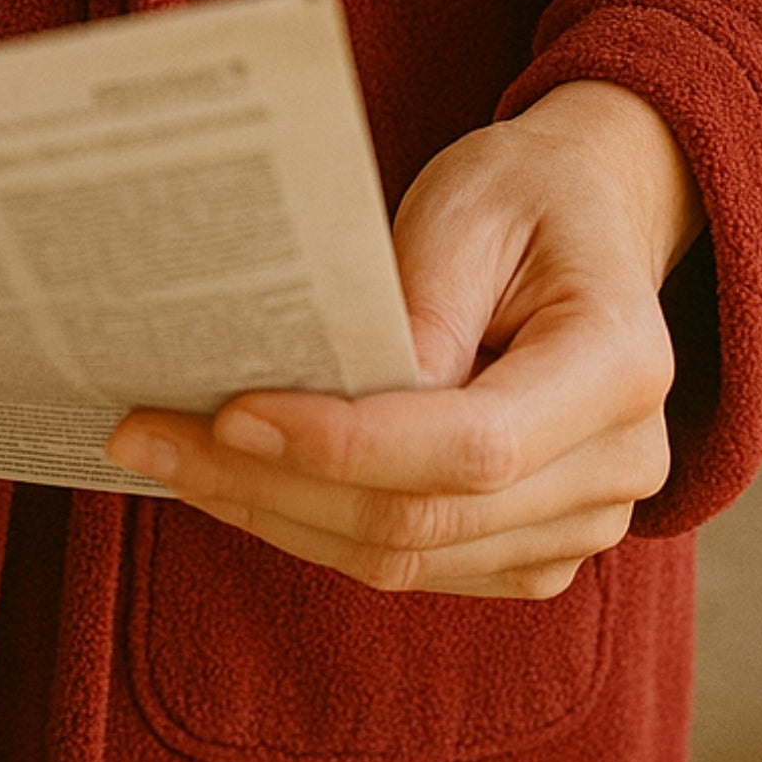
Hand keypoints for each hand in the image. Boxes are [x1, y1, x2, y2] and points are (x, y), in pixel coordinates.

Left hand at [105, 81, 703, 597]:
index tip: (227, 413)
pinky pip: (408, 564)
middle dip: (267, 483)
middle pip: (421, 518)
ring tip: (158, 453)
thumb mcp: (467, 206)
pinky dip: (305, 523)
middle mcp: (619, 468)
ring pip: (403, 558)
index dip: (343, 444)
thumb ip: (417, 305)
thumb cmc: (520, 197)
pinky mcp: (526, 547)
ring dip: (268, 511)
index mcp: (619, 368)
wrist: (586, 220)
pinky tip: (224, 474)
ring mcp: (578, 523)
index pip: (472, 446)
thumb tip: (335, 398)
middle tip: (141, 436)